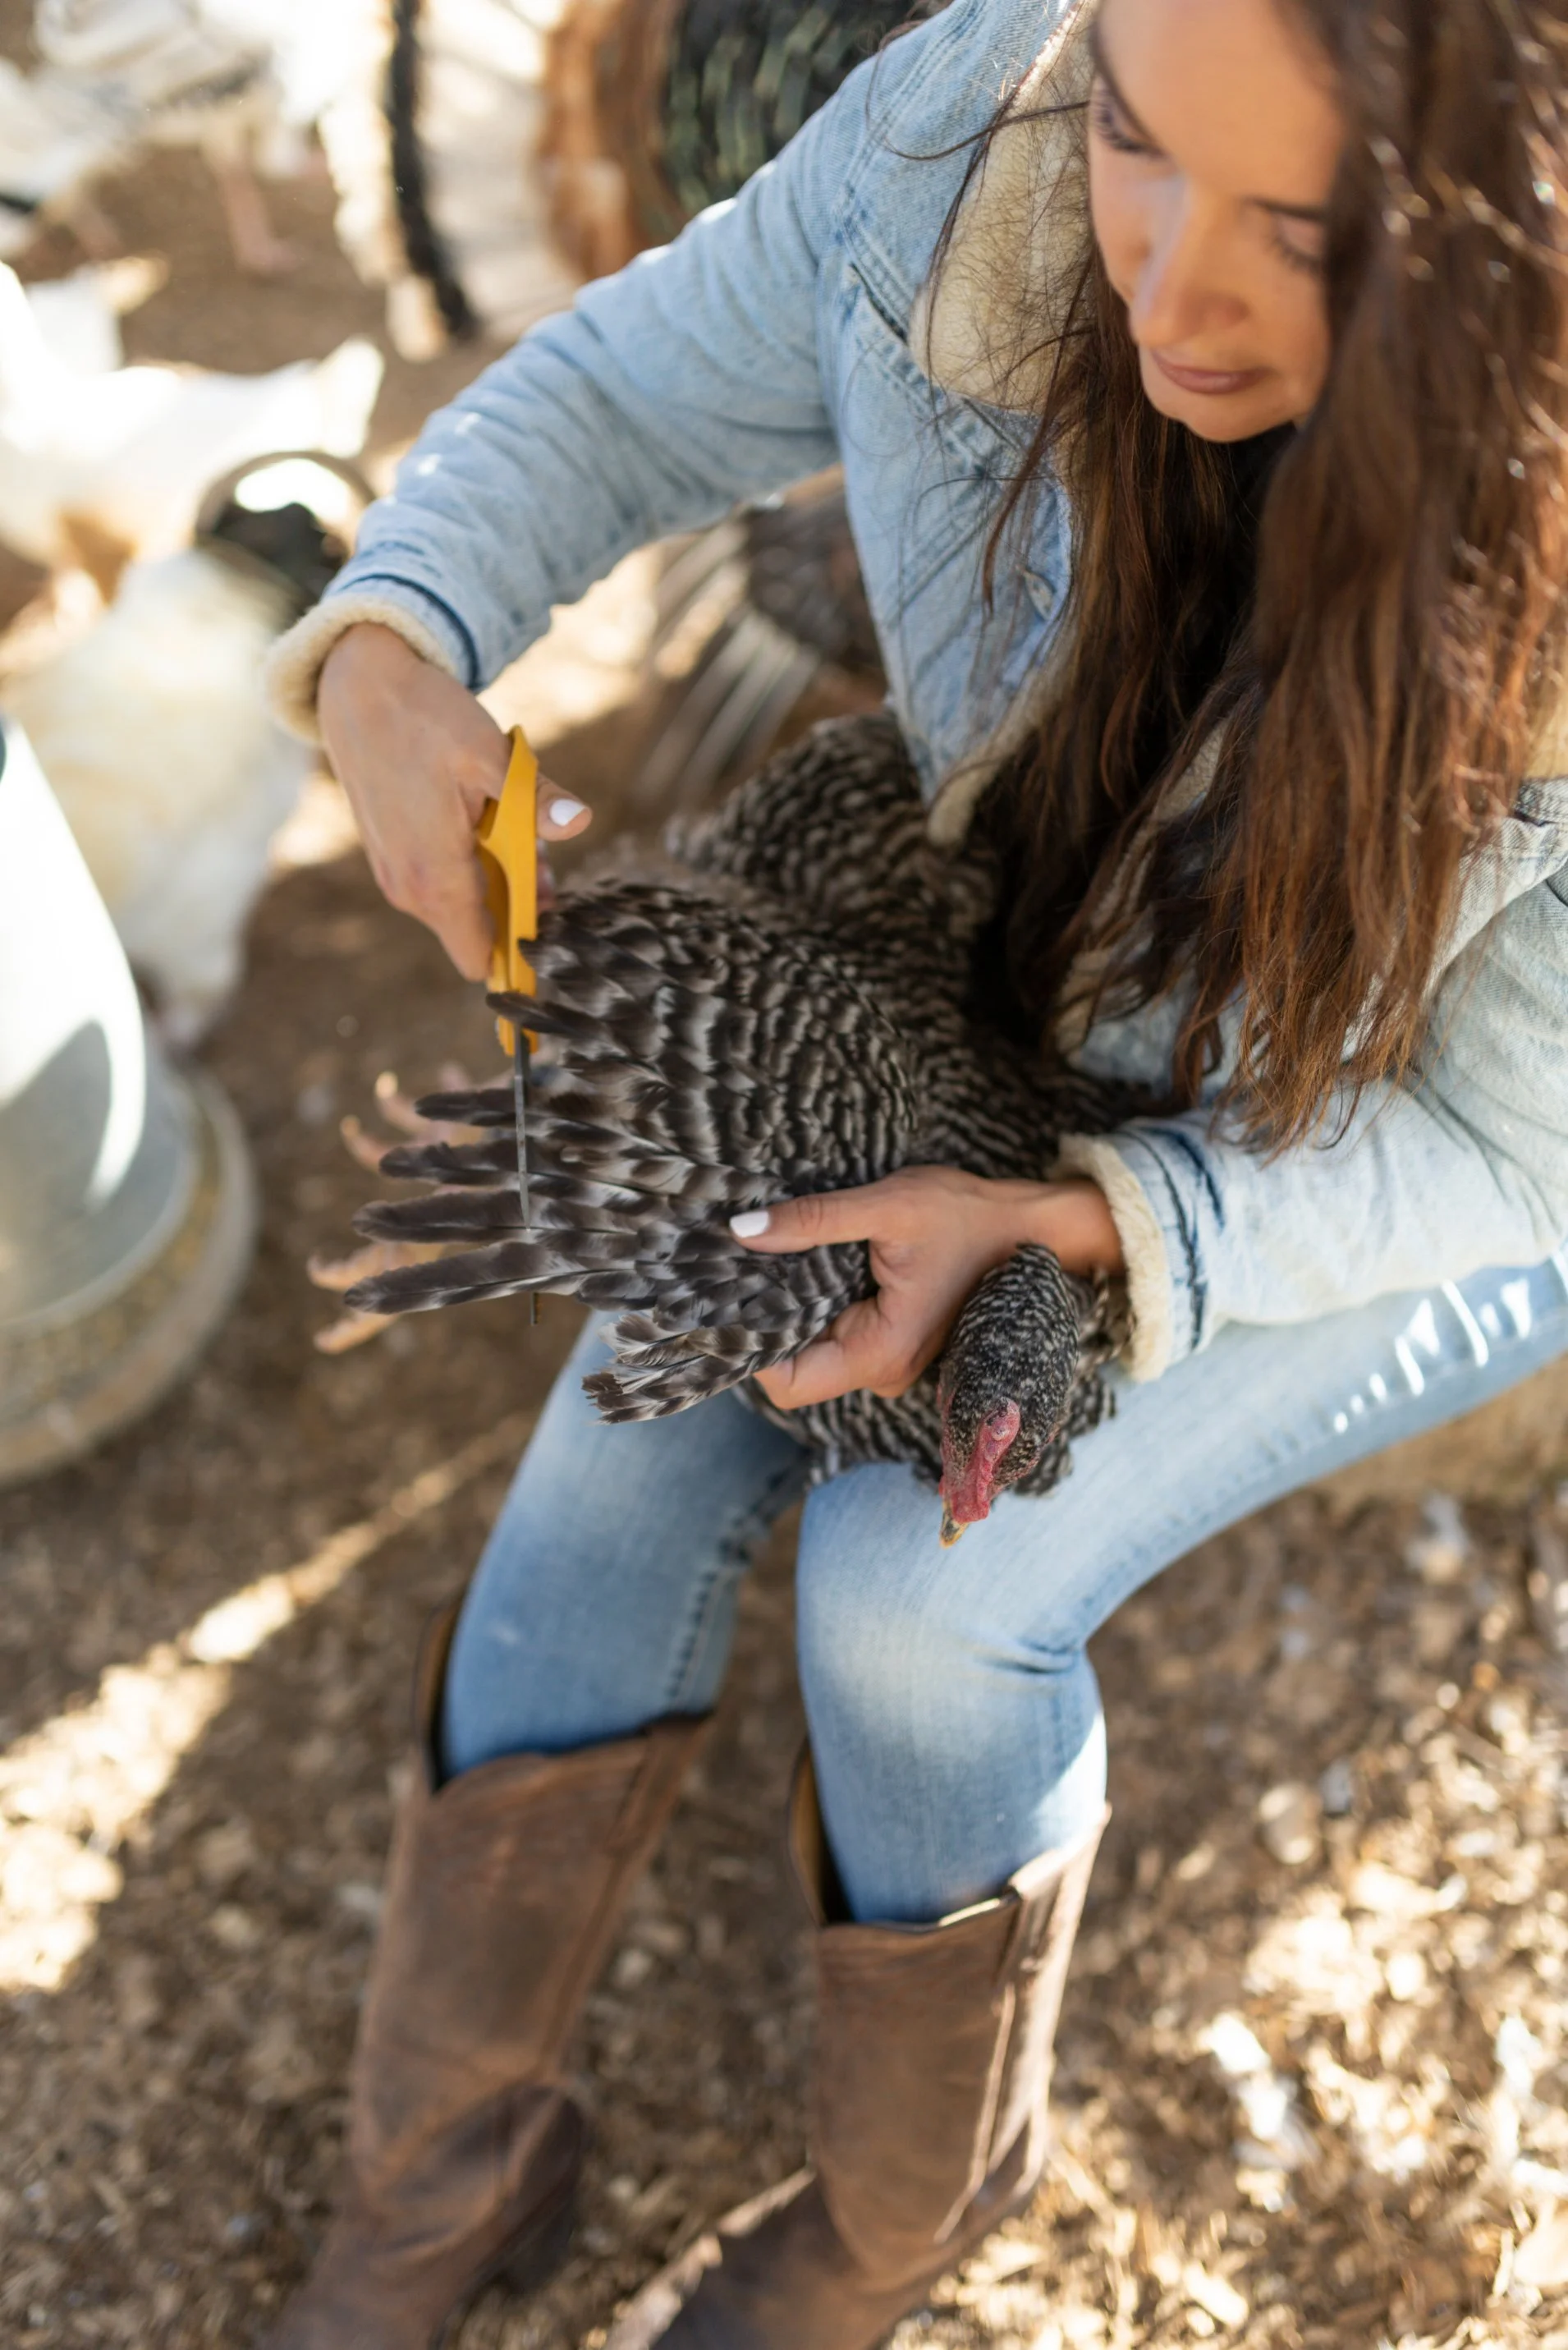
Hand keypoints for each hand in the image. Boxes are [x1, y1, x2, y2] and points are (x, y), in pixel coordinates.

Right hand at [318, 623, 592, 977]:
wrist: (359, 685)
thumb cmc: (424, 719)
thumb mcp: (492, 756)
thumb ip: (536, 801)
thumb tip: (579, 822)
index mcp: (436, 878)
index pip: (481, 959)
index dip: (520, 953)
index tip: (550, 923)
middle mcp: (409, 889)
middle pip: (479, 932)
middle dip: (517, 905)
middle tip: (541, 857)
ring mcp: (393, 875)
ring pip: (460, 907)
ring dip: (494, 880)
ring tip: (508, 824)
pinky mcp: (388, 857)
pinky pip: (439, 884)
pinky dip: (468, 865)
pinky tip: (478, 818)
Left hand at [731, 1169, 1122, 1409]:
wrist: (1027, 1226)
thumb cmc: (967, 1215)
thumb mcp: (887, 1206)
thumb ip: (813, 1220)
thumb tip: (741, 1231)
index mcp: (882, 1352)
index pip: (789, 1385)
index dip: (747, 1351)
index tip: (719, 1303)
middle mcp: (883, 1369)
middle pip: (794, 1370)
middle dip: (759, 1326)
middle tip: (726, 1272)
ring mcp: (887, 1357)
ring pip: (811, 1351)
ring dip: (784, 1313)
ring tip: (758, 1261)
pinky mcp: (889, 1337)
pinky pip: (833, 1334)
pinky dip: (809, 1304)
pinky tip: (793, 1264)